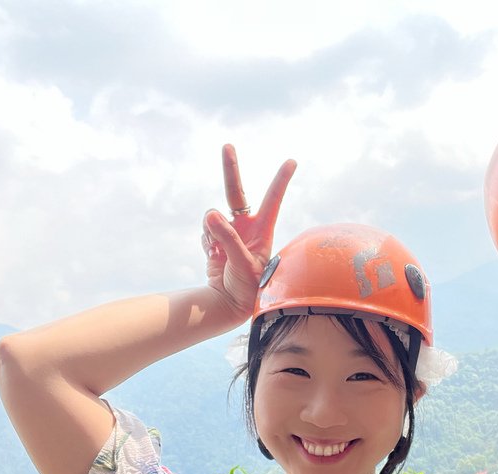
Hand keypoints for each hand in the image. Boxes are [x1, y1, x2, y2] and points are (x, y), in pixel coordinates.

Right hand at [203, 144, 295, 319]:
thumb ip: (227, 239)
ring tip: (216, 250)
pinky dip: (205, 240)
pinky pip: (205, 230)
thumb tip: (211, 213)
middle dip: (231, 169)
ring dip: (210, 228)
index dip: (281, 180)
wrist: (228, 303)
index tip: (292, 161)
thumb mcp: (242, 265)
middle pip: (236, 192)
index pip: (273, 200)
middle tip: (228, 146)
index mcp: (262, 231)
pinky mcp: (213, 240)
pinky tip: (213, 256)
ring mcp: (229, 232)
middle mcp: (246, 227)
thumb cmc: (247, 288)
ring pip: (213, 215)